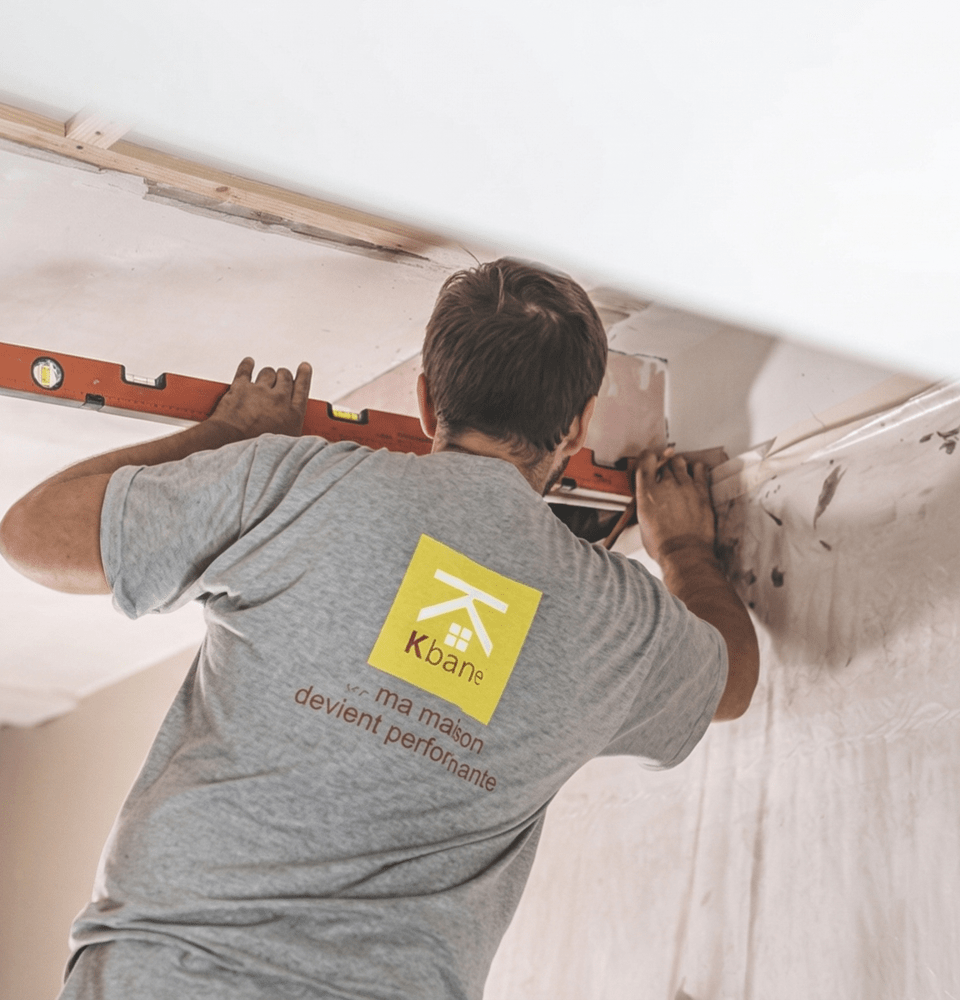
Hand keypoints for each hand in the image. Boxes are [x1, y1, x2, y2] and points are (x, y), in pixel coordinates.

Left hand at [208, 358, 312, 438]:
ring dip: (267, 374)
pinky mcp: (240, 387)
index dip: (304, 375)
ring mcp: (259, 391)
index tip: (304, 367)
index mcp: (293, 414)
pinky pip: (246, 369)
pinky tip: (249, 363)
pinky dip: (247, 364)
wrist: (230, 445)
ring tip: (264, 377)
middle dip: (283, 375)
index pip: (302, 388)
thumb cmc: (256, 449)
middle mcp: (278, 399)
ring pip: (268, 372)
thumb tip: (294, 431)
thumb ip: (292, 431)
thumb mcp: (286, 444)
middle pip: (285, 377)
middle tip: (280, 377)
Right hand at [634, 449, 715, 563]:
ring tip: (680, 474)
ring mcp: (685, 486)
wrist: (685, 553)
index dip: (648, 458)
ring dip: (679, 466)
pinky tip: (695, 474)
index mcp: (646, 493)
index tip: (650, 460)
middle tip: (666, 476)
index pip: (645, 461)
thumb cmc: (663, 544)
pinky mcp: (701, 491)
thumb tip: (649, 498)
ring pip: (681, 462)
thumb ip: (646, 503)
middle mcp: (665, 485)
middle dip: (664, 467)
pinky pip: (700, 469)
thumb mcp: (642, 522)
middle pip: (664, 462)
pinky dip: (696, 469)